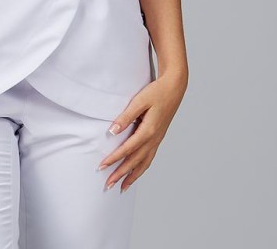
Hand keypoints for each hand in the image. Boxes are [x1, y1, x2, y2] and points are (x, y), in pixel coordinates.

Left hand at [97, 70, 186, 193]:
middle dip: (120, 174)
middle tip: (108, 185)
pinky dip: (141, 169)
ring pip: (144, 163)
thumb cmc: (156, 92)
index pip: (127, 149)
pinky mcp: (158, 138)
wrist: (174, 88)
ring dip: (132, 176)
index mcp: (149, 130)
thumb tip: (112, 131)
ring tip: (121, 187)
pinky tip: (135, 173)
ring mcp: (157, 140)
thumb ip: (126, 116)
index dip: (114, 158)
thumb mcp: (140, 101)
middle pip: (135, 161)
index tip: (102, 166)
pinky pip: (149, 159)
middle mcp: (154, 139)